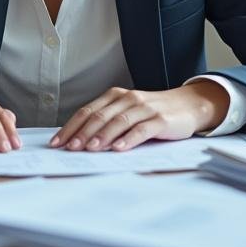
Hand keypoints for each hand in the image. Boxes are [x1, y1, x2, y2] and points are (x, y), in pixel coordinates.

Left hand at [50, 81, 229, 151]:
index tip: (57, 143)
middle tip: (70, 148)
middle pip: (100, 116)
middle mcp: (128, 99)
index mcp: (115, 96)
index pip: (87, 111)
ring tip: (90, 150)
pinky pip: (142, 130)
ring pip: (119, 122)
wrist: (187, 105)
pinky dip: (128, 139)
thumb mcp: (127, 112)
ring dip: (102, 137)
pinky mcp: (161, 120)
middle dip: (82, 133)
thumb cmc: (152, 113)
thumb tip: (79, 141)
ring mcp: (145, 108)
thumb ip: (107, 121)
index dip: (71, 127)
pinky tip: (118, 149)